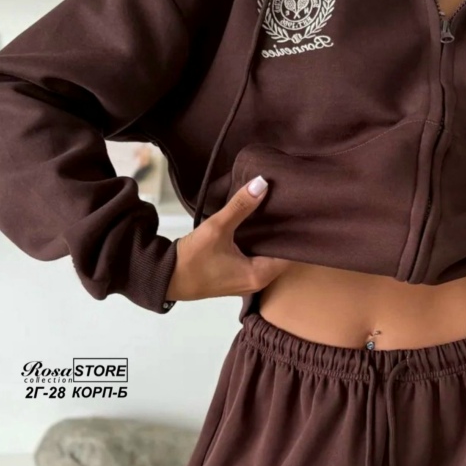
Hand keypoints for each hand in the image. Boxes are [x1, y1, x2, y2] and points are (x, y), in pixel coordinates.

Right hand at [165, 175, 291, 301]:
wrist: (166, 278)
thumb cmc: (192, 259)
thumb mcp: (217, 228)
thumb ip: (241, 206)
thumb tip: (263, 183)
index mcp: (260, 275)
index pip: (290, 254)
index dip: (295, 233)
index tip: (299, 212)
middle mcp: (259, 281)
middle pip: (281, 254)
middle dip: (283, 233)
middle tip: (290, 207)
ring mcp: (248, 280)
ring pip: (268, 256)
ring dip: (270, 238)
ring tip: (277, 211)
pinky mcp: (237, 276)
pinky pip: (256, 257)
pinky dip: (258, 243)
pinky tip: (258, 224)